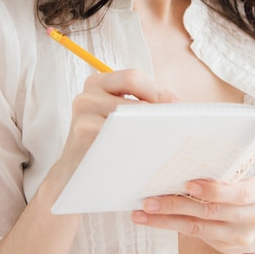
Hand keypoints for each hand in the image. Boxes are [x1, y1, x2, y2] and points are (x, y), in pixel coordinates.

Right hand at [58, 69, 178, 178]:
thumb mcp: (117, 117)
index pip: (133, 77)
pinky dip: (139, 145)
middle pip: (131, 91)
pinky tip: (150, 155)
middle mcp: (87, 95)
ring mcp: (82, 115)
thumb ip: (141, 104)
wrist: (74, 176)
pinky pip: (119, 137)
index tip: (179, 105)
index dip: (159, 90)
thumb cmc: (105, 144)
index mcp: (98, 83)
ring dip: (153, 127)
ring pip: (128, 115)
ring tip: (169, 139)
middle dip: (159, 107)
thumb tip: (179, 105)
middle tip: (180, 123)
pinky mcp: (82, 136)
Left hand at [131, 177, 254, 253]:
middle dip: (177, 205)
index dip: (213, 190)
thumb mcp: (248, 180)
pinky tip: (154, 220)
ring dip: (166, 220)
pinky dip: (172, 226)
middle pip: (211, 212)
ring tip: (142, 213)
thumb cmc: (251, 194)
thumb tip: (186, 163)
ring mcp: (240, 236)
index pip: (238, 194)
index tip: (188, 184)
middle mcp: (253, 217)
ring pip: (198, 228)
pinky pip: (195, 236)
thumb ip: (227, 176)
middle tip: (150, 200)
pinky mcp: (226, 247)